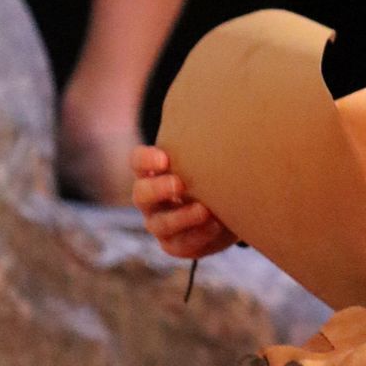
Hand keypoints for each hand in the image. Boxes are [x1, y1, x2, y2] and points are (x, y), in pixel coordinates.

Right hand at [131, 146, 237, 261]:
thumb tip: (225, 120)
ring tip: (205, 210)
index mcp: (152, 172)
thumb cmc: (212, 177)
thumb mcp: (208, 160)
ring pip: (159, 224)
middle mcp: (150, 199)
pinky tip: (216, 225)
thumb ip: (205, 147)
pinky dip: (199, 235)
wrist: (228, 210)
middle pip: (141, 194)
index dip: (146, 160)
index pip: (137, 162)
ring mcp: (159, 224)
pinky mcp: (174, 245)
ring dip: (182, 217)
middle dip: (158, 189)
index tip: (165, 159)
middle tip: (180, 184)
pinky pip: (180, 244)